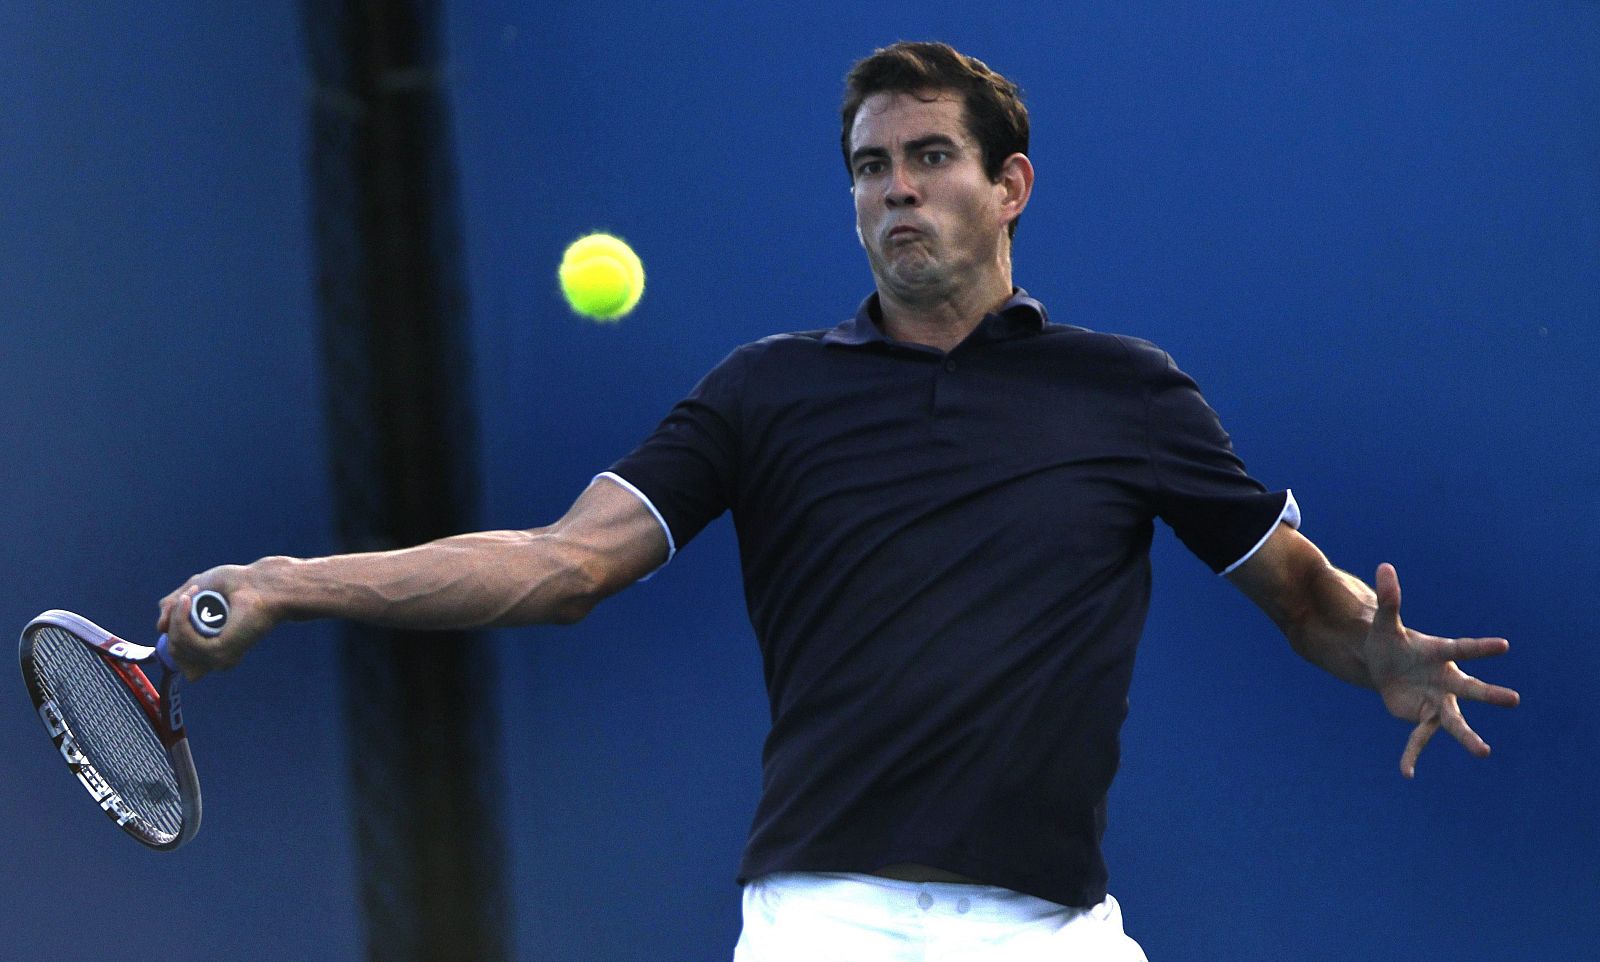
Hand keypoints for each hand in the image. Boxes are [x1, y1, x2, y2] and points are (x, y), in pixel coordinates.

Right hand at [157, 563, 278, 680]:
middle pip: (173, 652)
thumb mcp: (194, 591)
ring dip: (176, 616)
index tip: (181, 606)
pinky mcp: (220, 652)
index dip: (173, 633)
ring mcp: (217, 659)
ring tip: (193, 592)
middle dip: (173, 621)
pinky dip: (181, 619)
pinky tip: (188, 601)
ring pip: (177, 646)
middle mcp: (215, 660)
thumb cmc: (234, 585)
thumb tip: (160, 628)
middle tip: (190, 594)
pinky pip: (185, 641)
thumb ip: (172, 607)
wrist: (259, 584)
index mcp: (211, 651)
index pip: (179, 658)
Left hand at [1363, 563, 1519, 776]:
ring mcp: (1436, 701)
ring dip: (1467, 736)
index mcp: (1439, 654)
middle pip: (1469, 688)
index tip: (1504, 645)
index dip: (1481, 648)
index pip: (1462, 649)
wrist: (1384, 667)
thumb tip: (1385, 567)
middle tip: (1513, 699)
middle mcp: (1445, 680)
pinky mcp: (1420, 718)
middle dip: (1489, 694)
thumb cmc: (1391, 642)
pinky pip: (1418, 740)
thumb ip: (1389, 599)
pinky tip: (1406, 773)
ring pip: (1453, 721)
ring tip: (1483, 752)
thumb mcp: (1385, 623)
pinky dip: (1411, 755)